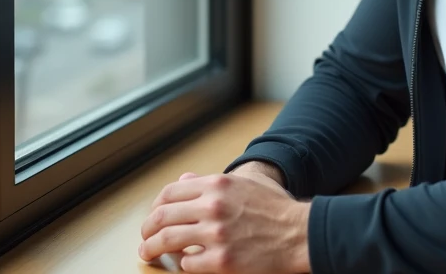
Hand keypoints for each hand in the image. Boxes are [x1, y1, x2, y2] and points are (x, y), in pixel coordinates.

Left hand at [139, 171, 310, 272]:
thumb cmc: (275, 209)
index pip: (169, 193)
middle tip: (145, 239)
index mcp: (217, 185)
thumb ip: (211, 183)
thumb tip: (183, 181)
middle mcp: (213, 206)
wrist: (300, 234)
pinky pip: (187, 263)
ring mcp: (216, 234)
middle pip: (162, 216)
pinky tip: (185, 264)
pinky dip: (182, 264)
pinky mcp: (222, 261)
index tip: (153, 217)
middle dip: (147, 230)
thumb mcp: (244, 184)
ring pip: (167, 240)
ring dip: (152, 249)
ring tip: (149, 254)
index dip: (155, 207)